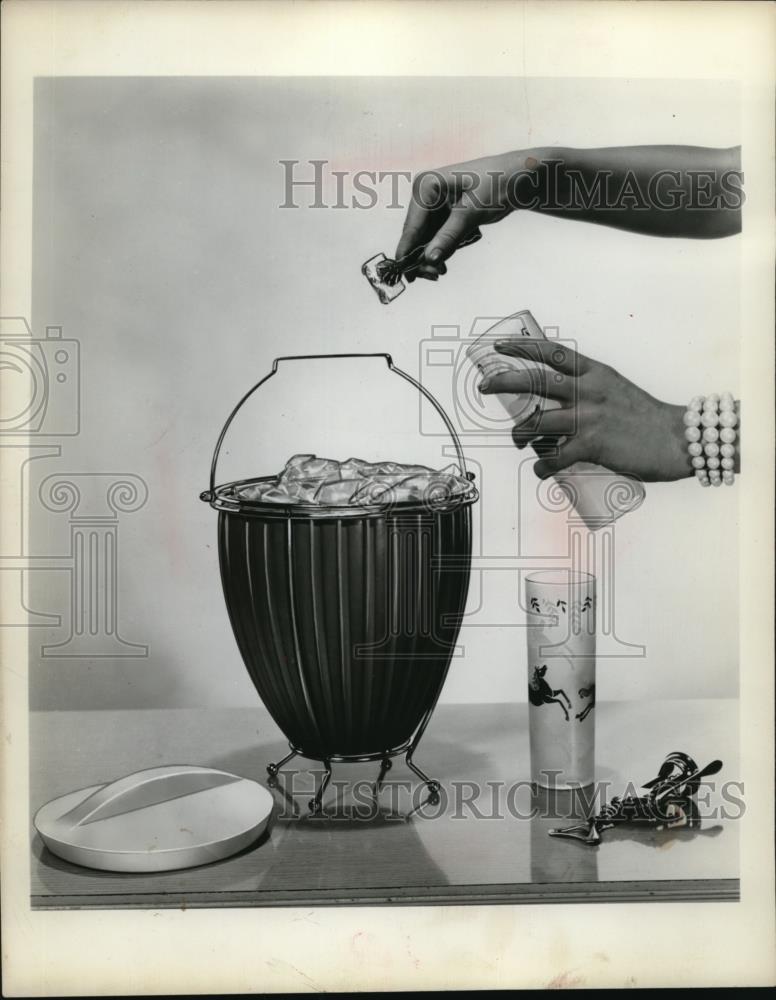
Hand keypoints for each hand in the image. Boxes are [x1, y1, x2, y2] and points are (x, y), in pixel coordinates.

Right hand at [395, 150, 538, 280]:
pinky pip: (437, 239)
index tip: (406, 273)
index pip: (412, 225)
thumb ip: (449, 236)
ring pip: (425, 240)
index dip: (408, 251)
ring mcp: (434, 206)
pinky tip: (447, 261)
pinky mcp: (444, 216)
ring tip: (441, 272)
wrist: (518, 178)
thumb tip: (429, 259)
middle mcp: (425, 196)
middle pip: (415, 236)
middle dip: (422, 257)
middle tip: (435, 276)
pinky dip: (442, 251)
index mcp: (426, 186)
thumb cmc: (497, 184)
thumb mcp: (472, 212)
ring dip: (432, 257)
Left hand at [479, 340, 692, 482]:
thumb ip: (588, 390)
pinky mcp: (591, 446)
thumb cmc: (645, 418)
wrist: (678, 439)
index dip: (522, 348)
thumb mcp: (615, 389)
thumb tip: (556, 403)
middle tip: (484, 386)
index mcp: (595, 373)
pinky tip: (542, 470)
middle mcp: (588, 391)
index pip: (552, 353)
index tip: (499, 347)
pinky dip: (542, 467)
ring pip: (536, 423)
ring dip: (520, 434)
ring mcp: (588, 418)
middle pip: (535, 381)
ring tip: (519, 441)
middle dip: (504, 381)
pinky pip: (553, 458)